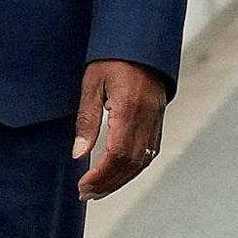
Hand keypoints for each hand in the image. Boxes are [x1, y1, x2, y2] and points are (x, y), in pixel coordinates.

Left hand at [74, 60, 170, 199]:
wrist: (142, 43)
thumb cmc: (113, 59)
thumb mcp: (92, 84)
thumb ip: (87, 120)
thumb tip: (79, 154)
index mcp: (130, 109)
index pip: (118, 153)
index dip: (101, 174)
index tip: (83, 185)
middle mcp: (147, 118)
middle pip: (131, 163)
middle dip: (109, 183)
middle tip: (87, 194)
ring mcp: (156, 121)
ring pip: (143, 161)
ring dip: (120, 180)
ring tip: (99, 190)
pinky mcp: (158, 121)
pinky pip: (150, 152)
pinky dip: (134, 169)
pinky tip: (119, 175)